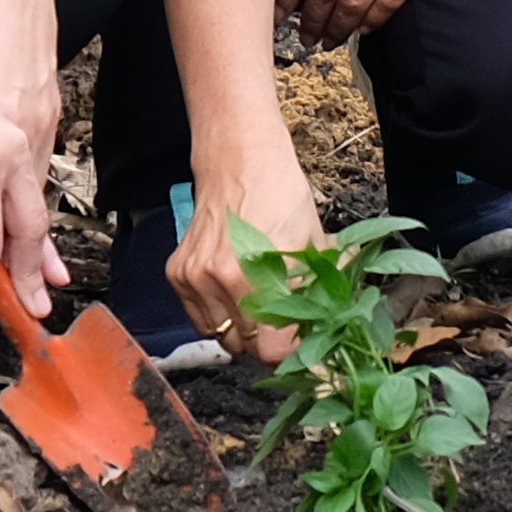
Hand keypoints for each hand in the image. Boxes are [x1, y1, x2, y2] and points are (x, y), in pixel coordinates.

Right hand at [168, 139, 320, 365]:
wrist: (240, 162)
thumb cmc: (281, 197)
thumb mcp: (314, 244)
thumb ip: (321, 291)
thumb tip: (333, 327)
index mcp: (260, 277)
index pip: (271, 350)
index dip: (288, 350)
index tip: (297, 342)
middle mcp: (223, 281)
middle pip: (245, 346)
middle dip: (265, 338)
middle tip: (280, 321)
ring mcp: (196, 277)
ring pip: (220, 335)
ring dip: (238, 328)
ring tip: (254, 302)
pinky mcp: (178, 273)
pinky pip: (199, 317)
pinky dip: (215, 314)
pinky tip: (231, 292)